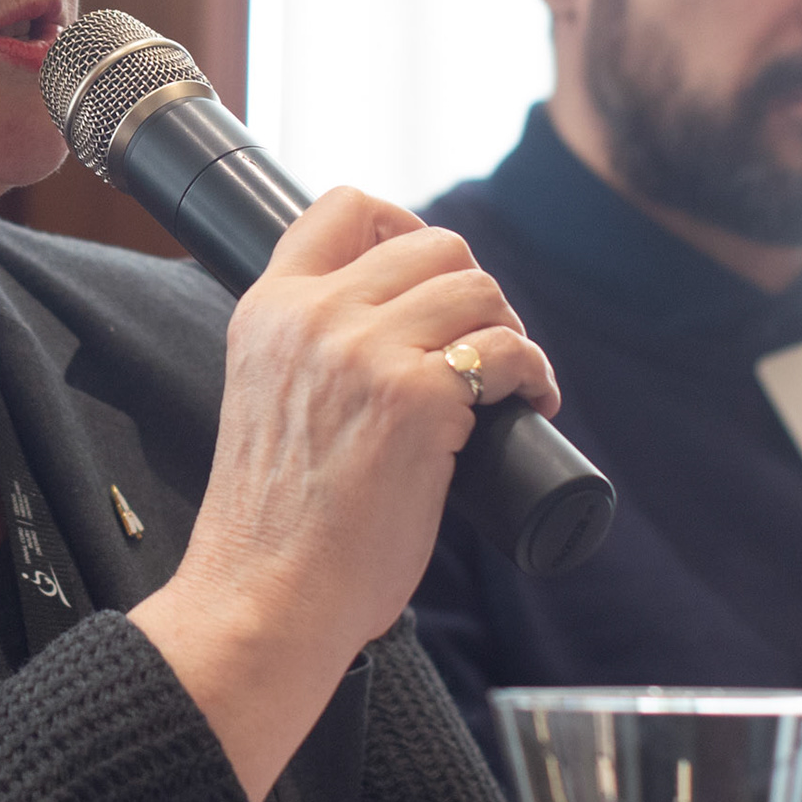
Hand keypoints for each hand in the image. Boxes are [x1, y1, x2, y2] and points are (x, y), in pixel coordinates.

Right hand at [129, 186, 556, 801]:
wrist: (268, 594)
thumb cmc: (277, 521)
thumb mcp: (268, 394)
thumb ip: (311, 347)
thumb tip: (400, 320)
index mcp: (268, 308)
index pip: (344, 207)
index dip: (403, 223)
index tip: (429, 273)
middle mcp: (313, 315)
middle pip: (431, 243)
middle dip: (472, 288)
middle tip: (481, 344)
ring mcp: (365, 351)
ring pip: (477, 288)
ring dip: (508, 330)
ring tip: (509, 378)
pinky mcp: (416, 399)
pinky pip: (507, 351)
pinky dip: (534, 373)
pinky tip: (532, 402)